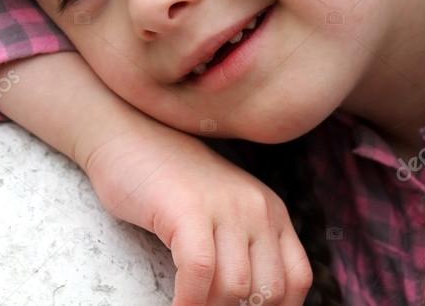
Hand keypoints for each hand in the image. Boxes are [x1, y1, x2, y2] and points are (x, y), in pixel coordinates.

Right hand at [83, 128, 312, 305]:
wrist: (128, 135)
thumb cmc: (167, 183)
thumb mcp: (221, 211)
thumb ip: (241, 247)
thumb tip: (245, 302)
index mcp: (270, 211)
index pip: (296, 280)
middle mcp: (256, 208)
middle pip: (267, 291)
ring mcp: (225, 207)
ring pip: (235, 289)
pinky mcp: (189, 210)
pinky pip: (200, 274)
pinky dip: (188, 303)